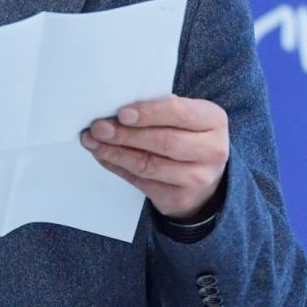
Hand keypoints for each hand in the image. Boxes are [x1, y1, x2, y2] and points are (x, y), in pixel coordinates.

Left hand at [80, 95, 228, 220]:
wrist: (204, 176)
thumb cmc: (187, 135)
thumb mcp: (184, 116)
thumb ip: (158, 109)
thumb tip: (115, 110)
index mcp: (213, 120)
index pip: (179, 113)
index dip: (148, 113)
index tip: (121, 113)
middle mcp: (212, 150)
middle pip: (163, 142)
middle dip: (125, 135)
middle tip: (98, 128)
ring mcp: (197, 178)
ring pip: (148, 165)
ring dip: (114, 152)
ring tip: (92, 142)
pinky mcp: (178, 198)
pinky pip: (140, 181)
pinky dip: (117, 167)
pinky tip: (103, 155)